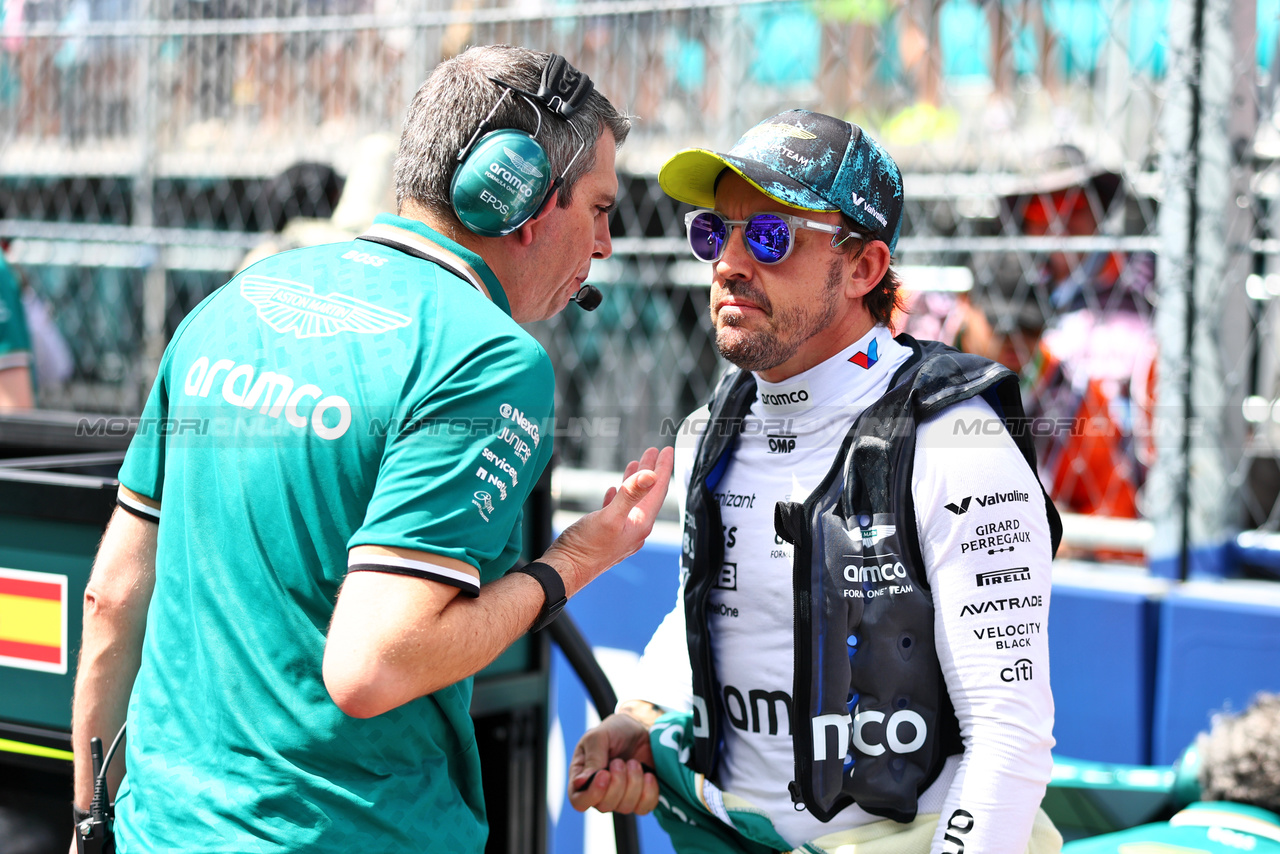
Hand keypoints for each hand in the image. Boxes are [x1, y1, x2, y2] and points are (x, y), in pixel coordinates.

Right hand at [543, 446, 673, 594]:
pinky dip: (619, 497)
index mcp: (640, 524)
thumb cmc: (585, 548)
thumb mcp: (609, 517)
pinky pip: (618, 511)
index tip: (667, 450)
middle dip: (651, 471)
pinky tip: (613, 490)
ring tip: (635, 464)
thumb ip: (630, 495)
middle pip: (648, 495)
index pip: (657, 490)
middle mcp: (635, 529)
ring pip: (633, 502)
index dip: (662, 468)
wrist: (565, 572)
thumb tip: (651, 475)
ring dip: (634, 482)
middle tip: (653, 451)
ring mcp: (622, 533)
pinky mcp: (608, 536)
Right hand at [568, 712, 658, 814]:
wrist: (638, 730)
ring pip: (625, 807)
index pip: (579, 801)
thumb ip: (592, 758)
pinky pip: (645, 807)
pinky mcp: (640, 798)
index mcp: (582, 778)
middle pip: (604, 806)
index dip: (592, 794)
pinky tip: (648, 774)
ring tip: (634, 762)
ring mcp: (620, 798)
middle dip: (617, 783)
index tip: (605, 774)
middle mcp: (600, 793)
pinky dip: (649, 791)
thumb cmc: (614, 731)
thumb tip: (581, 782)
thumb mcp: (599, 736)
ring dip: (633, 783)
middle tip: (620, 761)